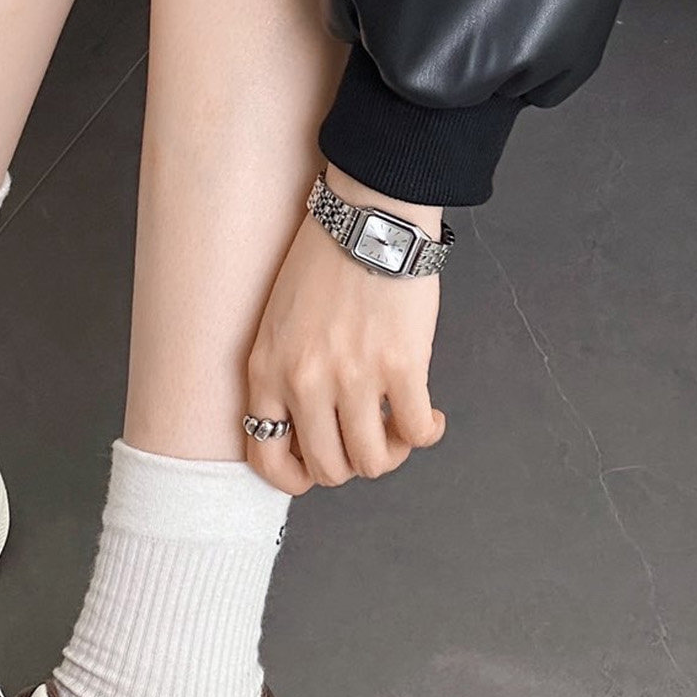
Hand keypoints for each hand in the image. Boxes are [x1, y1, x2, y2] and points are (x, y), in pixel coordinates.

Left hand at [245, 165, 446, 493]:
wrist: (369, 218)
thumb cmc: (323, 265)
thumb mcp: (276, 324)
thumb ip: (281, 375)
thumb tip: (304, 426)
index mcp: (267, 373)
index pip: (266, 456)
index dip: (295, 478)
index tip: (316, 468)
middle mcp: (305, 383)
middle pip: (328, 468)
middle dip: (350, 465)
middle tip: (366, 439)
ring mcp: (354, 378)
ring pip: (372, 460)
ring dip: (390, 454)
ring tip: (398, 428)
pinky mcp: (402, 366)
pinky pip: (416, 432)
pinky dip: (426, 434)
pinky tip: (430, 418)